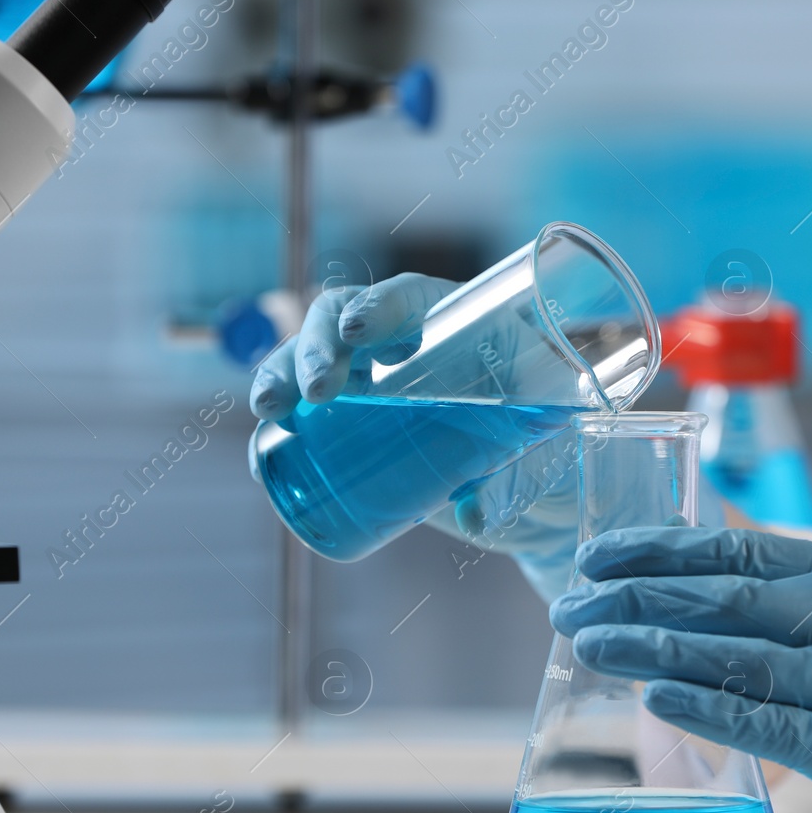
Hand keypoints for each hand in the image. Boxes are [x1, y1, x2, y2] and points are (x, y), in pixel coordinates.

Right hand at [248, 272, 579, 597]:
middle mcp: (406, 343)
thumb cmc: (548, 449)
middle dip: (318, 347)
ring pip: (312, 358)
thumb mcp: (542, 454)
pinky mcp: (355, 421)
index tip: (359, 335)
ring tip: (271, 410)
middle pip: (344, 322)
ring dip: (281, 374)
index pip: (408, 299)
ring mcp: (373, 381)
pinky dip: (279, 412)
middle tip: (317, 391)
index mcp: (458, 324)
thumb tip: (473, 513)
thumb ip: (513, 476)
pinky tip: (264, 438)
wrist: (535, 484)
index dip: (378, 307)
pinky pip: (305, 405)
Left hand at [550, 527, 811, 812]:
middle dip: (634, 594)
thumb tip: (703, 596)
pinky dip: (703, 708)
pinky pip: (763, 720)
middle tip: (569, 601)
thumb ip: (801, 603)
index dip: (660, 548)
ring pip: (731, 652)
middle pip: (722, 592)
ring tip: (589, 642)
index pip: (737, 546)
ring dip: (650, 646)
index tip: (598, 554)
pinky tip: (653, 699)